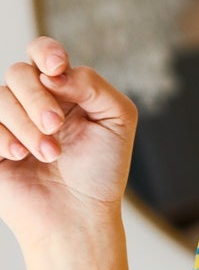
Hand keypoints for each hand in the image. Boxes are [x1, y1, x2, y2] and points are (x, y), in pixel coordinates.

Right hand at [0, 36, 137, 252]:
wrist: (79, 217)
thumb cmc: (101, 171)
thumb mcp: (116, 120)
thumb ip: (93, 85)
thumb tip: (54, 73)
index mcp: (63, 89)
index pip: (43, 53)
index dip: (46, 52)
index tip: (56, 69)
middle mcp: (33, 101)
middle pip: (19, 73)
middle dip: (37, 98)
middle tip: (56, 126)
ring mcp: (9, 123)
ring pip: (0, 98)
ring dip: (26, 125)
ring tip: (49, 154)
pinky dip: (3, 137)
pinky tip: (19, 156)